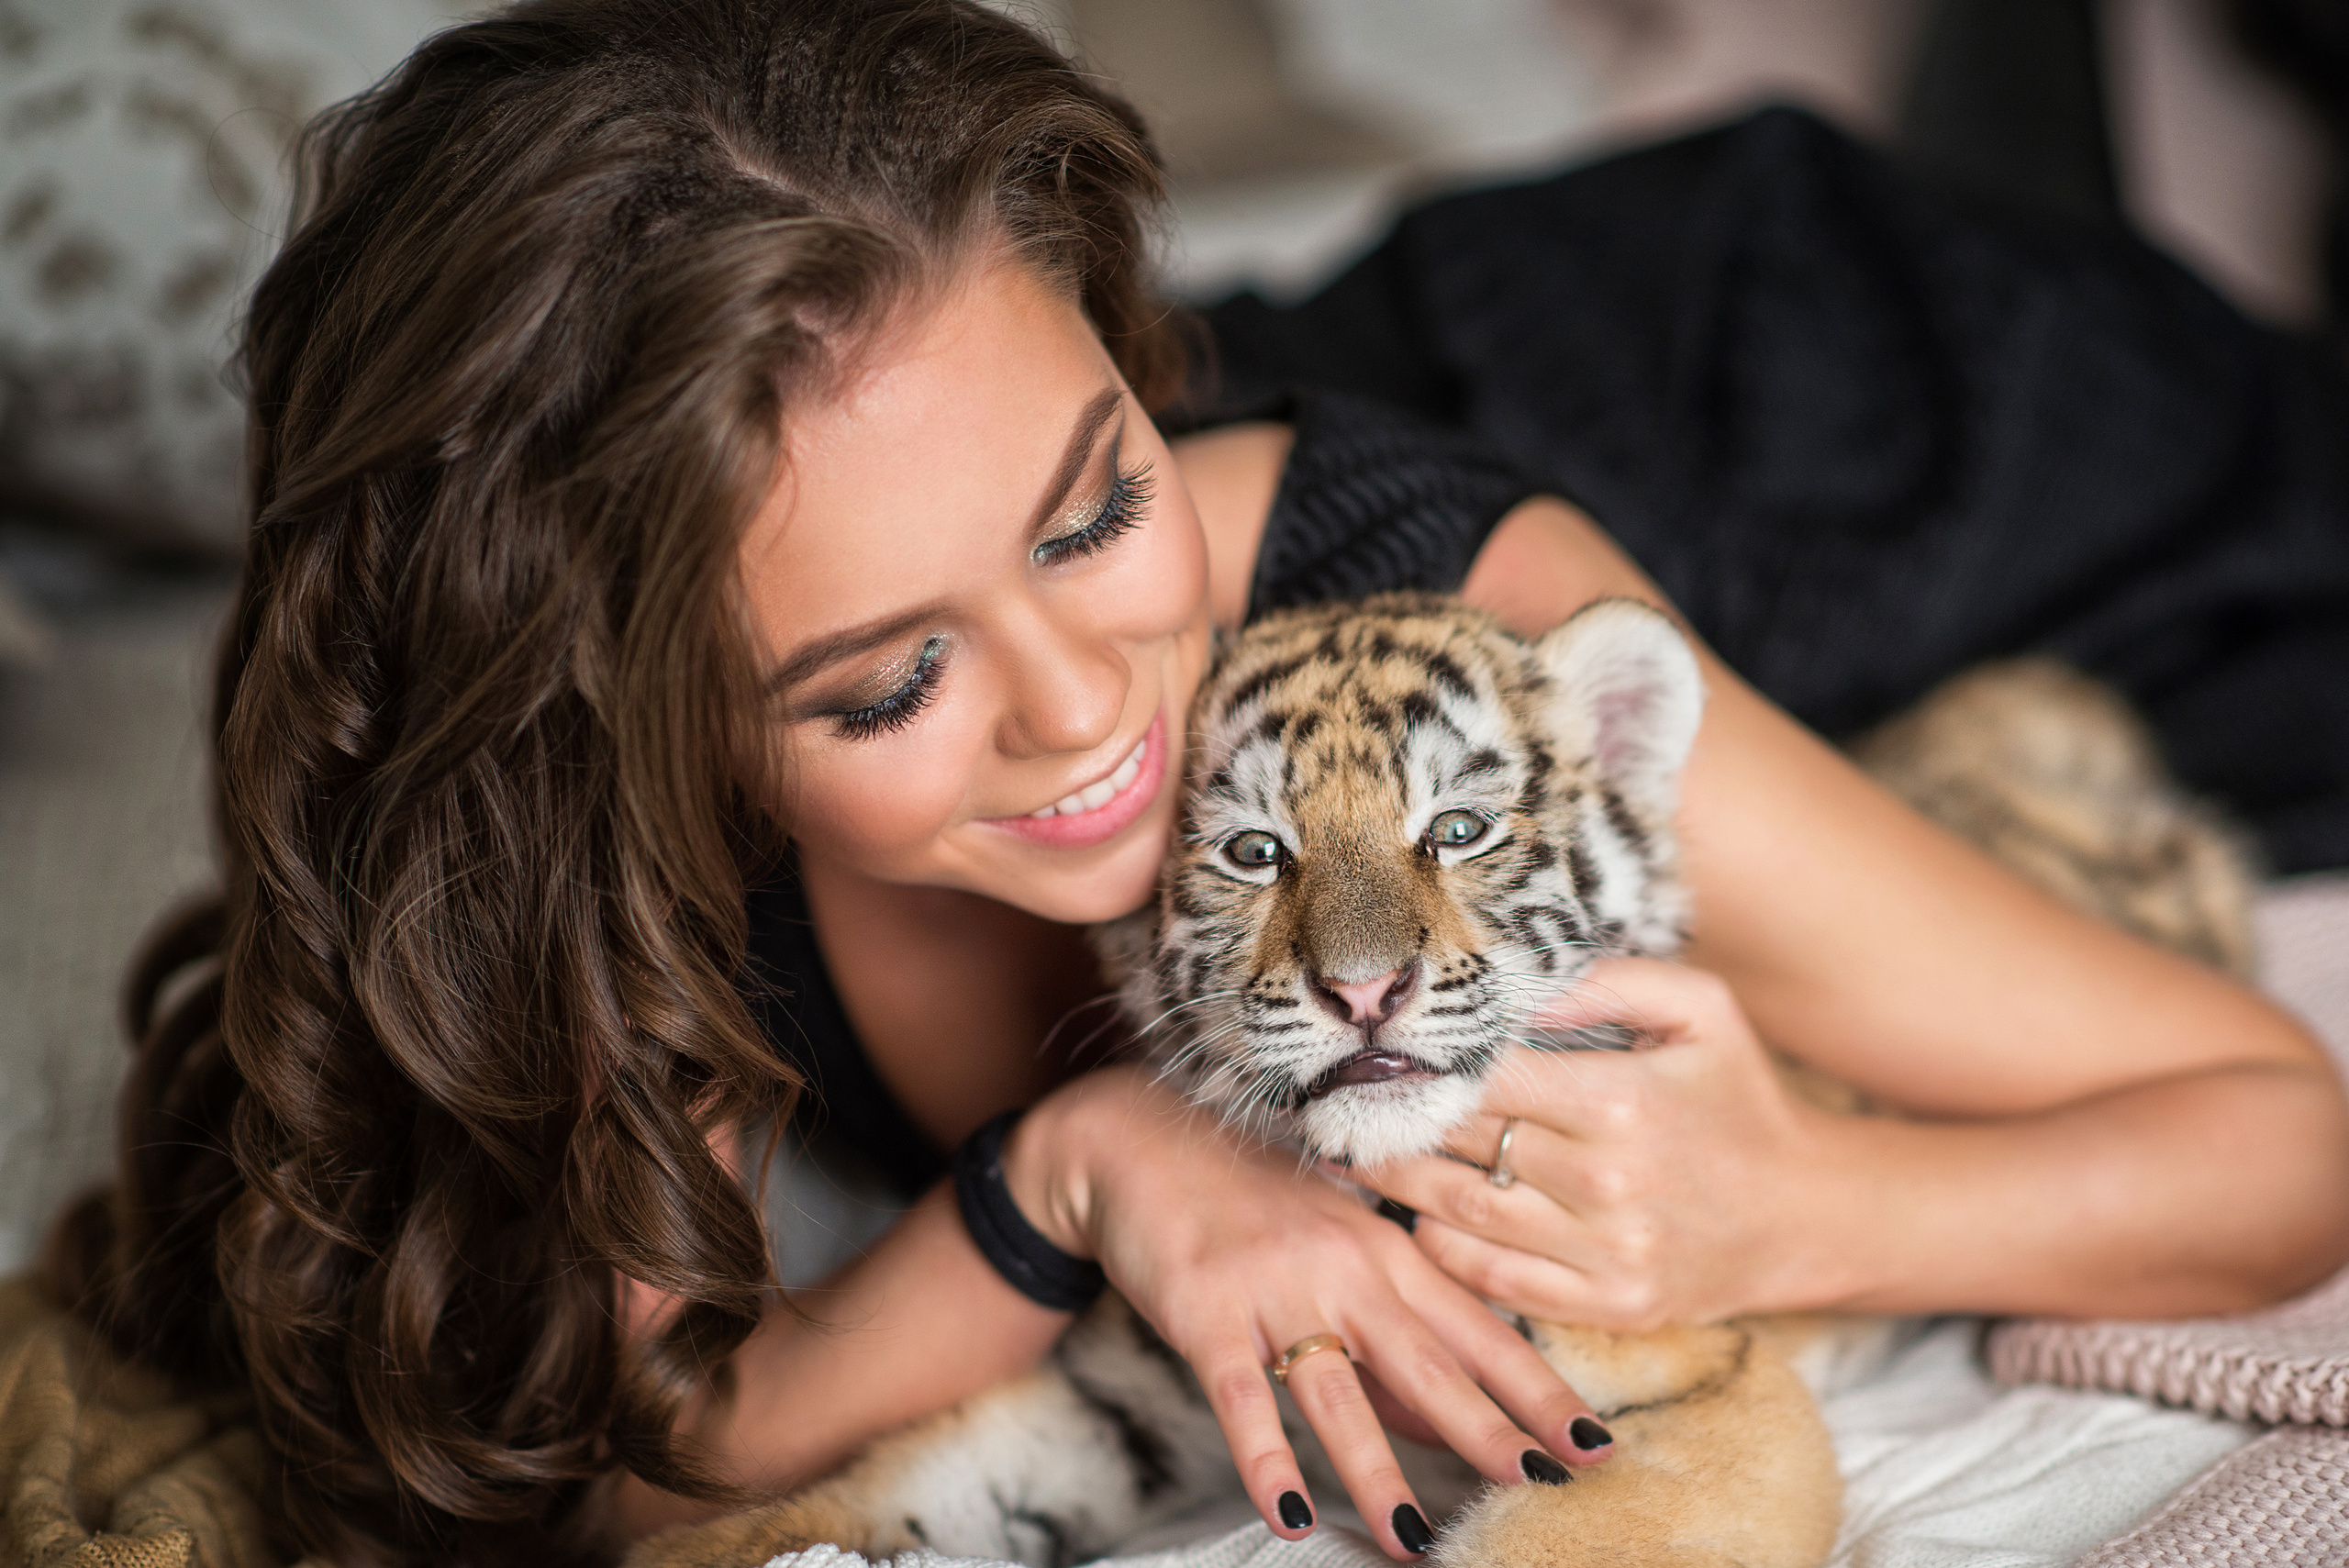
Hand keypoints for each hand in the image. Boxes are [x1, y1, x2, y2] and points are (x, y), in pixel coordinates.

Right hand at [1004, 1066, 1610, 1559]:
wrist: (1136, 1135)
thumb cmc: (1246, 1198)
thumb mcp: (1332, 1246)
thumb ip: (1390, 1332)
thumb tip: (1450, 1421)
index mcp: (1385, 1248)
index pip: (1478, 1331)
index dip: (1538, 1391)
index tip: (1592, 1445)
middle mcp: (1342, 1265)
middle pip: (1428, 1361)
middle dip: (1488, 1428)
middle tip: (1540, 1484)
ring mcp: (1273, 1288)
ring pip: (1338, 1392)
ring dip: (1380, 1471)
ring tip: (1417, 1542)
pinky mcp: (1205, 1312)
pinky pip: (1240, 1399)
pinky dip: (1265, 1459)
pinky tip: (1288, 1513)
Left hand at [1352, 958, 1836, 1331]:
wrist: (1807, 1215)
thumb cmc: (1740, 1098)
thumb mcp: (1700, 1009)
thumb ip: (1607, 980)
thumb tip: (1514, 984)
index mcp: (1622, 1101)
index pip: (1488, 1077)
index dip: (1424, 1063)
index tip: (1378, 1050)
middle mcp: (1608, 1182)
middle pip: (1462, 1145)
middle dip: (1392, 1121)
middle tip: (1335, 1101)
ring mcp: (1606, 1253)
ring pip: (1460, 1213)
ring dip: (1393, 1185)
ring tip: (1347, 1154)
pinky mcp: (1606, 1304)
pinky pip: (1492, 1277)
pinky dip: (1439, 1247)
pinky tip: (1410, 1215)